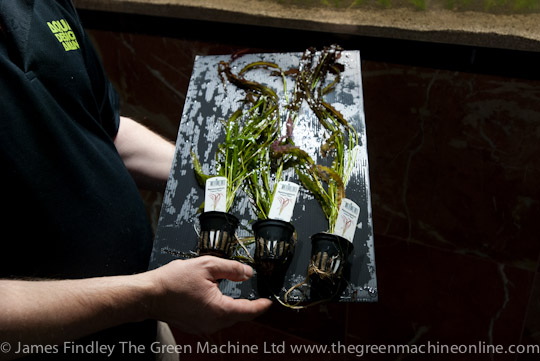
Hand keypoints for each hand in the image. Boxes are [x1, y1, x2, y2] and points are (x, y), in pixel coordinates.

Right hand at [145, 256, 272, 334]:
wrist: (149, 294)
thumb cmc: (173, 281)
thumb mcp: (207, 266)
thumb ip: (231, 268)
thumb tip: (247, 272)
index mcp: (219, 310)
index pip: (249, 311)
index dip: (261, 305)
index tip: (268, 301)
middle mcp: (212, 322)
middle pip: (238, 315)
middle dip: (248, 305)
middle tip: (254, 294)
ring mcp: (203, 326)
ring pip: (226, 318)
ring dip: (233, 307)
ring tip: (236, 294)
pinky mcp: (195, 325)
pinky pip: (214, 319)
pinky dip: (219, 309)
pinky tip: (216, 297)